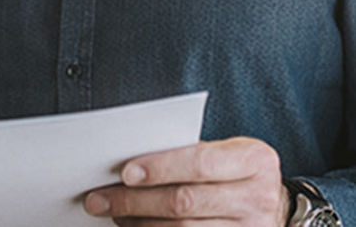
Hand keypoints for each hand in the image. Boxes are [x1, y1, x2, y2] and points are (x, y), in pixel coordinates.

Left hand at [82, 137, 289, 224]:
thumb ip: (185, 155)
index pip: (200, 163)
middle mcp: (259, 198)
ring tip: (113, 215)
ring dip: (140, 224)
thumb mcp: (223, 153)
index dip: (160, 167)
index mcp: (254, 161)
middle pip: (186, 202)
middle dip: (135, 201)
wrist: (274, 206)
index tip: (124, 172)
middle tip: (98, 199)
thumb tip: (124, 164)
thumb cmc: (232, 172)